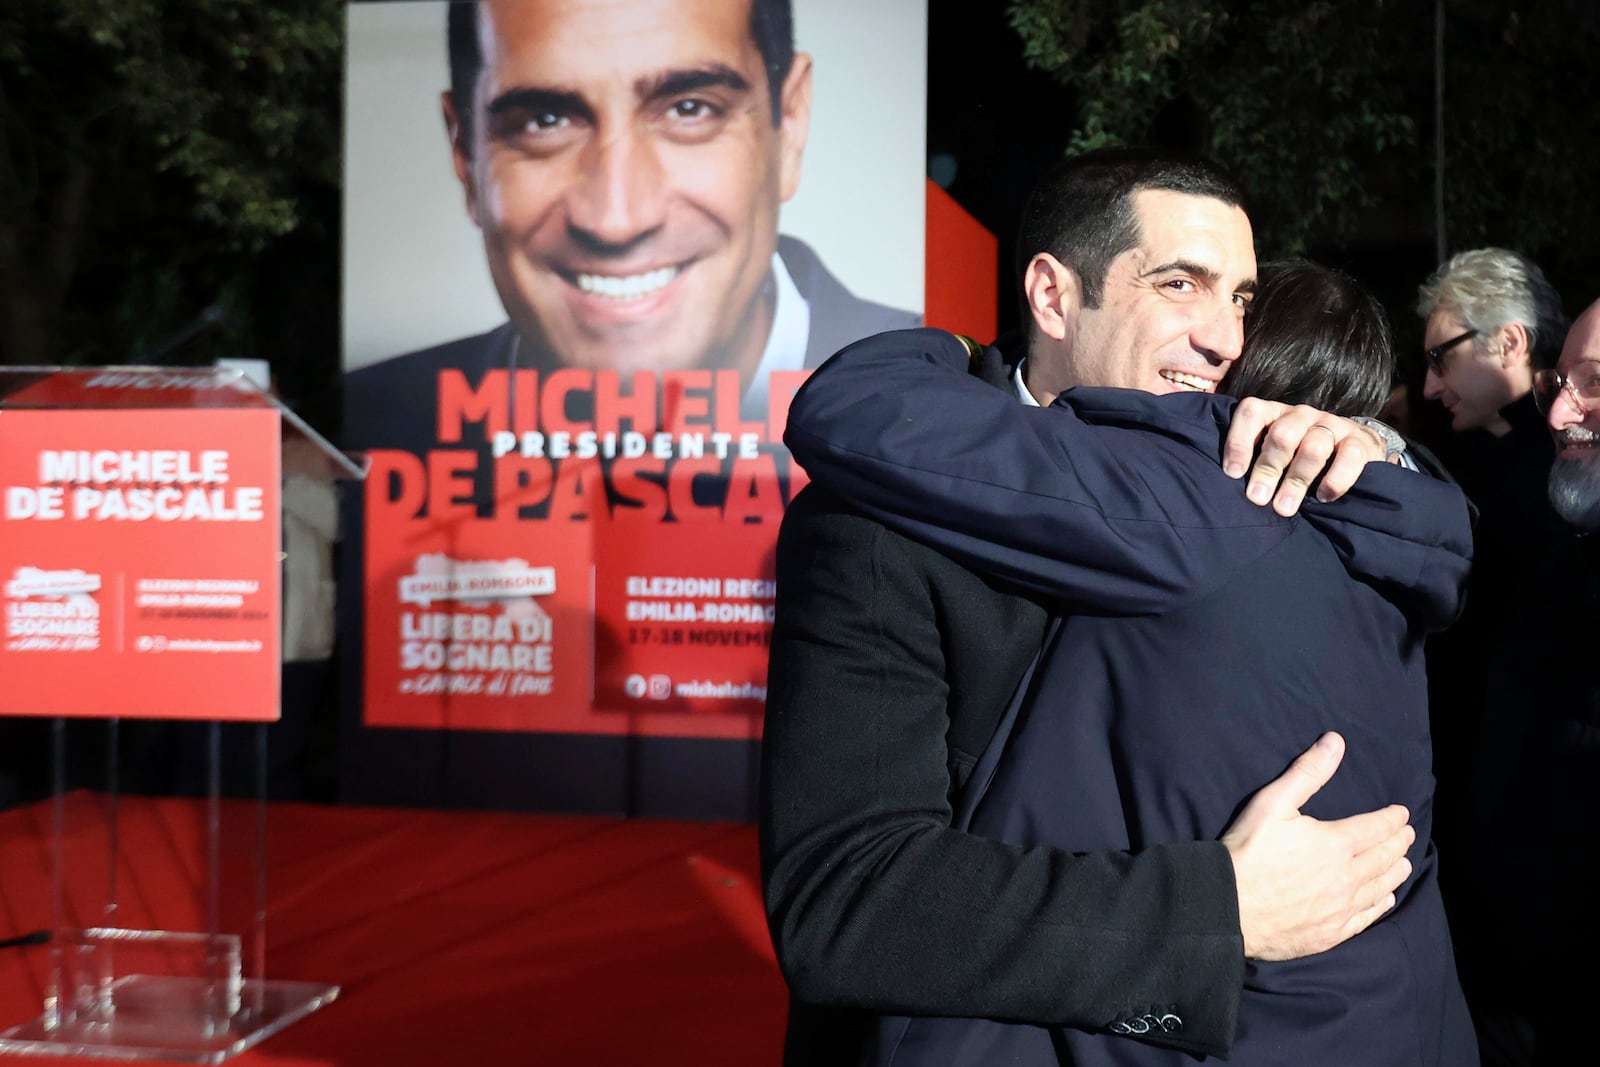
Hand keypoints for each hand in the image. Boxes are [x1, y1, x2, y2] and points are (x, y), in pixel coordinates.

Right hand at [1222, 732, 1414, 960]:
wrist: (1226, 907)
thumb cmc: (1247, 852)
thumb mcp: (1272, 804)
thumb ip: (1307, 773)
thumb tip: (1335, 742)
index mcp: (1335, 844)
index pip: (1377, 828)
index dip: (1392, 819)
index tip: (1402, 814)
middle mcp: (1347, 878)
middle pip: (1384, 858)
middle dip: (1398, 843)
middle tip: (1407, 835)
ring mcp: (1340, 909)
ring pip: (1381, 888)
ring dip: (1395, 872)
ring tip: (1403, 863)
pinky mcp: (1331, 933)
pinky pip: (1367, 917)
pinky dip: (1381, 904)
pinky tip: (1385, 898)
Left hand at [1223, 399, 1386, 515]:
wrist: (1355, 451)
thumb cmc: (1301, 458)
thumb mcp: (1276, 454)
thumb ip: (1256, 462)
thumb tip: (1228, 492)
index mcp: (1275, 414)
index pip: (1252, 412)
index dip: (1239, 441)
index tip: (1232, 474)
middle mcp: (1302, 415)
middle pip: (1282, 435)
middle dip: (1267, 468)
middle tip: (1257, 499)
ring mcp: (1332, 425)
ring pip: (1313, 446)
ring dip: (1297, 480)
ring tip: (1284, 508)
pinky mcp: (1360, 441)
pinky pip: (1348, 456)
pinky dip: (1335, 479)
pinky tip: (1323, 497)